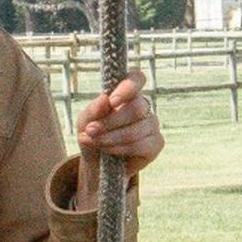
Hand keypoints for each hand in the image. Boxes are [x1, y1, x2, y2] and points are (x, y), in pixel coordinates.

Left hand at [74, 75, 161, 205]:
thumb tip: (104, 99)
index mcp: (126, 93)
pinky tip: (109, 151)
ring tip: (94, 142)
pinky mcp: (156, 143)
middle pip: (136, 108)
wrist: (95, 162)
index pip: (136, 79)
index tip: (112, 101)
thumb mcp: (85, 120)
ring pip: (137, 129)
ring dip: (112, 137)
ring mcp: (152, 124)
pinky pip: (142, 145)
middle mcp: (143, 106)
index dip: (128, 88)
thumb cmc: (92, 133)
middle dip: (111, 121)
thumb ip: (94, 109)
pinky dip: (122, 149)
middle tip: (91, 130)